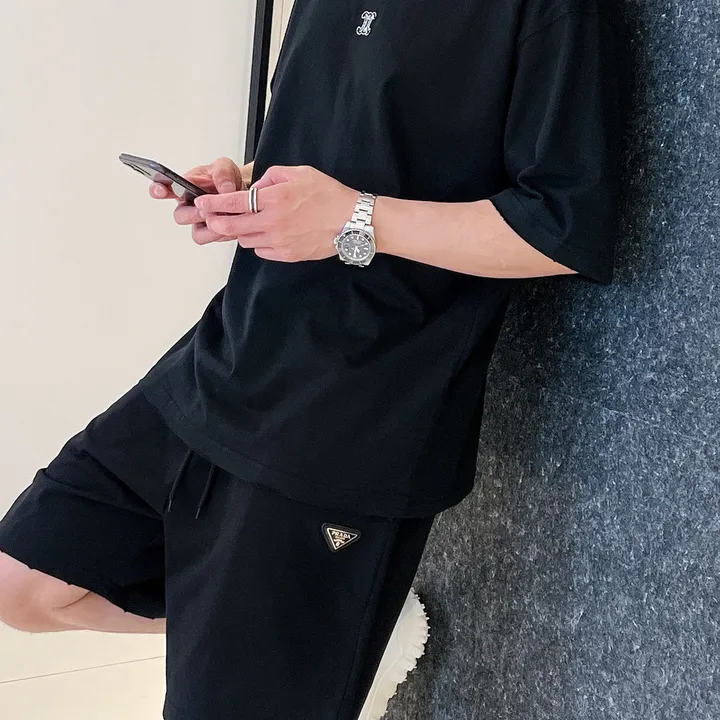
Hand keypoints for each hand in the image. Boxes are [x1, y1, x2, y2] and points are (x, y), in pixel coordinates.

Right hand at [148, 157, 249, 244]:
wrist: (242, 195)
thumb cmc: (227, 180)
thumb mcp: (225, 167)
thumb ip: (222, 173)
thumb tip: (224, 189)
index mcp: (184, 186)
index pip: (163, 188)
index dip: (158, 190)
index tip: (160, 190)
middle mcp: (189, 206)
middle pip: (180, 216)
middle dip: (193, 213)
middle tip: (205, 209)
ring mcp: (199, 222)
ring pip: (196, 233)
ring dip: (209, 225)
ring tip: (222, 216)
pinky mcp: (211, 233)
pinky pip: (210, 239)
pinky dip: (221, 233)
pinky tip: (230, 224)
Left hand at [193, 165, 359, 260]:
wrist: (352, 222)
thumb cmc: (329, 195)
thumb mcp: (300, 173)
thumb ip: (271, 176)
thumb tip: (256, 185)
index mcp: (274, 198)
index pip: (233, 202)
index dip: (212, 203)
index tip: (201, 203)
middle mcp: (273, 221)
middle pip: (231, 226)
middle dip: (216, 221)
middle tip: (212, 217)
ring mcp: (279, 241)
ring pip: (245, 239)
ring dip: (241, 230)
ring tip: (250, 222)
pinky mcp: (287, 255)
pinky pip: (261, 250)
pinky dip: (259, 242)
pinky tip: (269, 233)